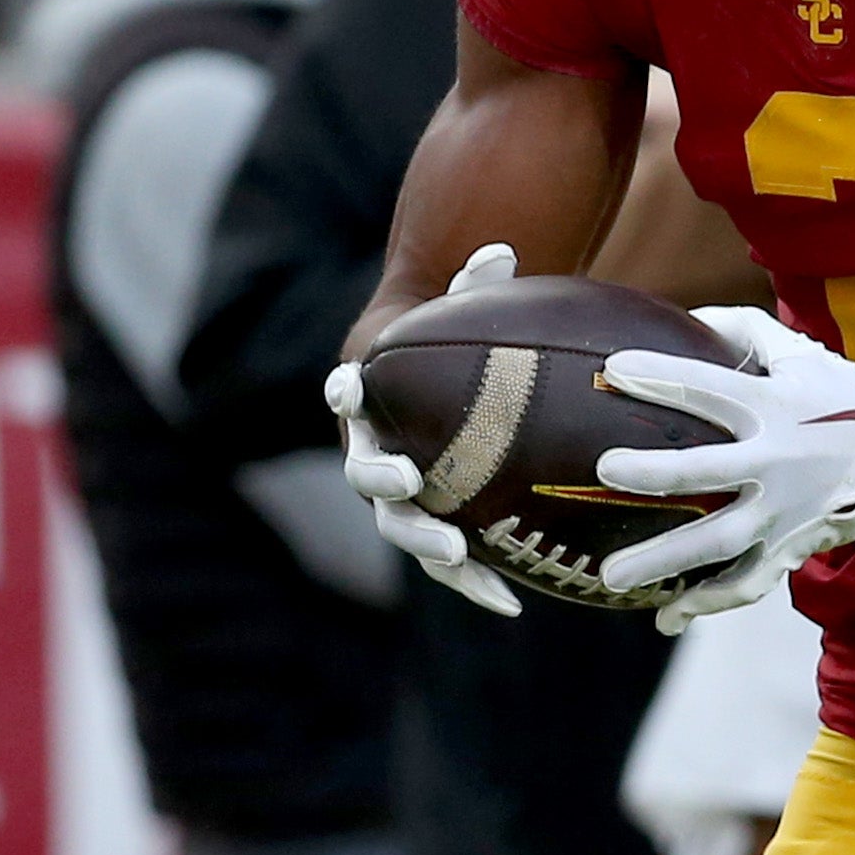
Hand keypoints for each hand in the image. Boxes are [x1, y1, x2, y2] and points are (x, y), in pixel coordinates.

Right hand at [329, 243, 522, 615]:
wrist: (437, 397)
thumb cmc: (446, 348)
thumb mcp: (457, 313)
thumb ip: (473, 286)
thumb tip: (503, 251)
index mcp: (369, 400)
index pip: (344, 391)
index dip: (343, 390)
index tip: (348, 388)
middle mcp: (371, 453)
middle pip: (364, 474)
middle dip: (382, 481)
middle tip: (408, 484)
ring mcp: (398, 499)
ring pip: (399, 528)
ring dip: (424, 544)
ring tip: (458, 556)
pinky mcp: (429, 528)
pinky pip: (446, 562)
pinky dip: (473, 581)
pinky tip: (512, 603)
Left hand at [591, 314, 854, 629]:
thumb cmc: (843, 397)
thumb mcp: (801, 354)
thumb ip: (744, 331)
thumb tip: (687, 316)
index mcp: (775, 407)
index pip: (709, 388)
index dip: (661, 376)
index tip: (613, 369)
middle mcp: (777, 461)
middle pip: (708, 471)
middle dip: (655, 472)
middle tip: (605, 469)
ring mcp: (783, 512)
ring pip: (718, 542)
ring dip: (664, 560)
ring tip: (611, 576)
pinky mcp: (791, 548)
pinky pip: (745, 583)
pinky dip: (706, 603)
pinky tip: (665, 616)